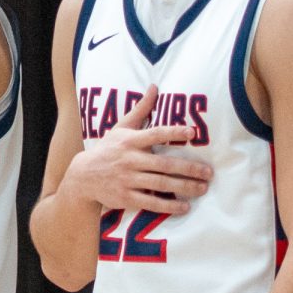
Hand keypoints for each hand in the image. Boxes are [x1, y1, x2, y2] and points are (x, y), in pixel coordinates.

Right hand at [63, 85, 211, 213]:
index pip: (154, 134)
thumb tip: (155, 86)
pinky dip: (169, 206)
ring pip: (161, 184)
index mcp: (130, 141)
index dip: (173, 132)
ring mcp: (128, 179)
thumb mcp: (121, 127)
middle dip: (188, 169)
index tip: (192, 133)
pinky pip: (151, 202)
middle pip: (164, 164)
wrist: (83, 176)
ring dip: (184, 187)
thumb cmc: (108, 148)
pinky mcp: (126, 197)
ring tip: (202, 188)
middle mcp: (129, 159)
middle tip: (208, 172)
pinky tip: (185, 207)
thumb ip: (141, 109)